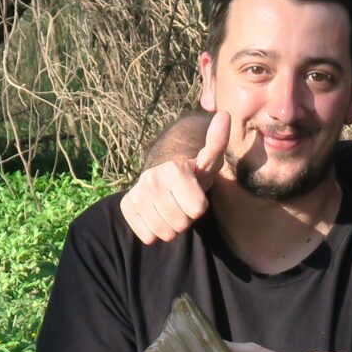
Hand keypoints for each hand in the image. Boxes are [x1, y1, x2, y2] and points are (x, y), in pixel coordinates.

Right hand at [118, 109, 239, 243]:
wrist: (163, 178)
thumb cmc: (192, 174)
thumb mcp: (209, 161)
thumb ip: (217, 142)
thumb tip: (225, 115)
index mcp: (173, 169)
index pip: (197, 210)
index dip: (200, 207)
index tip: (195, 194)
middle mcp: (151, 178)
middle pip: (182, 223)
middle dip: (186, 218)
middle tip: (182, 203)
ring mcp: (137, 193)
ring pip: (165, 233)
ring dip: (171, 226)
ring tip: (170, 209)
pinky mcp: (127, 207)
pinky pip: (148, 237)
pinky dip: (154, 232)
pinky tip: (155, 214)